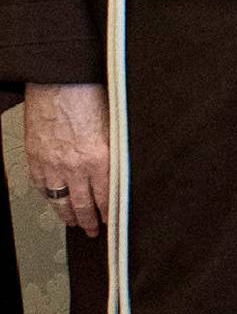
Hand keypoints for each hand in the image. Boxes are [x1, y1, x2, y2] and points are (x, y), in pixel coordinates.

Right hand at [23, 82, 109, 237]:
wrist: (58, 82)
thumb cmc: (88, 96)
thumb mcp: (114, 127)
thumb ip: (116, 152)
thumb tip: (122, 169)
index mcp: (100, 160)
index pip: (107, 198)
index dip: (109, 213)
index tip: (112, 221)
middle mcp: (75, 167)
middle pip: (82, 204)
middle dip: (89, 221)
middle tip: (92, 231)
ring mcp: (52, 164)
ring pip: (59, 199)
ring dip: (67, 214)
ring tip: (73, 222)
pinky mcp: (35, 157)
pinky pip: (42, 185)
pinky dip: (48, 196)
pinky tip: (53, 200)